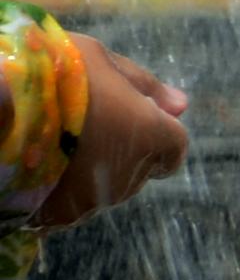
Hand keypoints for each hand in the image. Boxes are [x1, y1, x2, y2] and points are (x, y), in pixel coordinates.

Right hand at [33, 36, 189, 231]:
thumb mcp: (106, 62)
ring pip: (105, 191)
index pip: (174, 150)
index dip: (156, 136)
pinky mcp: (59, 217)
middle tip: (86, 127)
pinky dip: (63, 193)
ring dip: (93, 174)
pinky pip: (72, 207)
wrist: (0, 106)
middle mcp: (130, 177)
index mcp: (152, 137)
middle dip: (123, 152)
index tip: (130, 121)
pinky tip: (44, 170)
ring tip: (59, 147)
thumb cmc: (58, 73)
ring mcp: (94, 201)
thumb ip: (148, 87)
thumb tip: (182, 107)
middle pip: (139, 171)